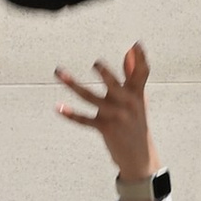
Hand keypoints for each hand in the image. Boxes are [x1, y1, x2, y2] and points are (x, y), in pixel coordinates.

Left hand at [55, 42, 156, 187]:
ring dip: (74, 86)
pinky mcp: (106, 129)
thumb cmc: (135, 121)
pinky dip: (72, 114)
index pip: (142, 74)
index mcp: (137, 93)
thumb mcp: (136, 98)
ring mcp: (117, 117)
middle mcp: (128, 104)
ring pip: (92, 99)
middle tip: (95, 64)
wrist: (139, 156)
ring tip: (60, 73)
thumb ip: (131, 75)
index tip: (136, 44)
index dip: (140, 59)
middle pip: (115, 86)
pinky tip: (58, 107)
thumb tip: (129, 51)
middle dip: (105, 76)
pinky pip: (85, 120)